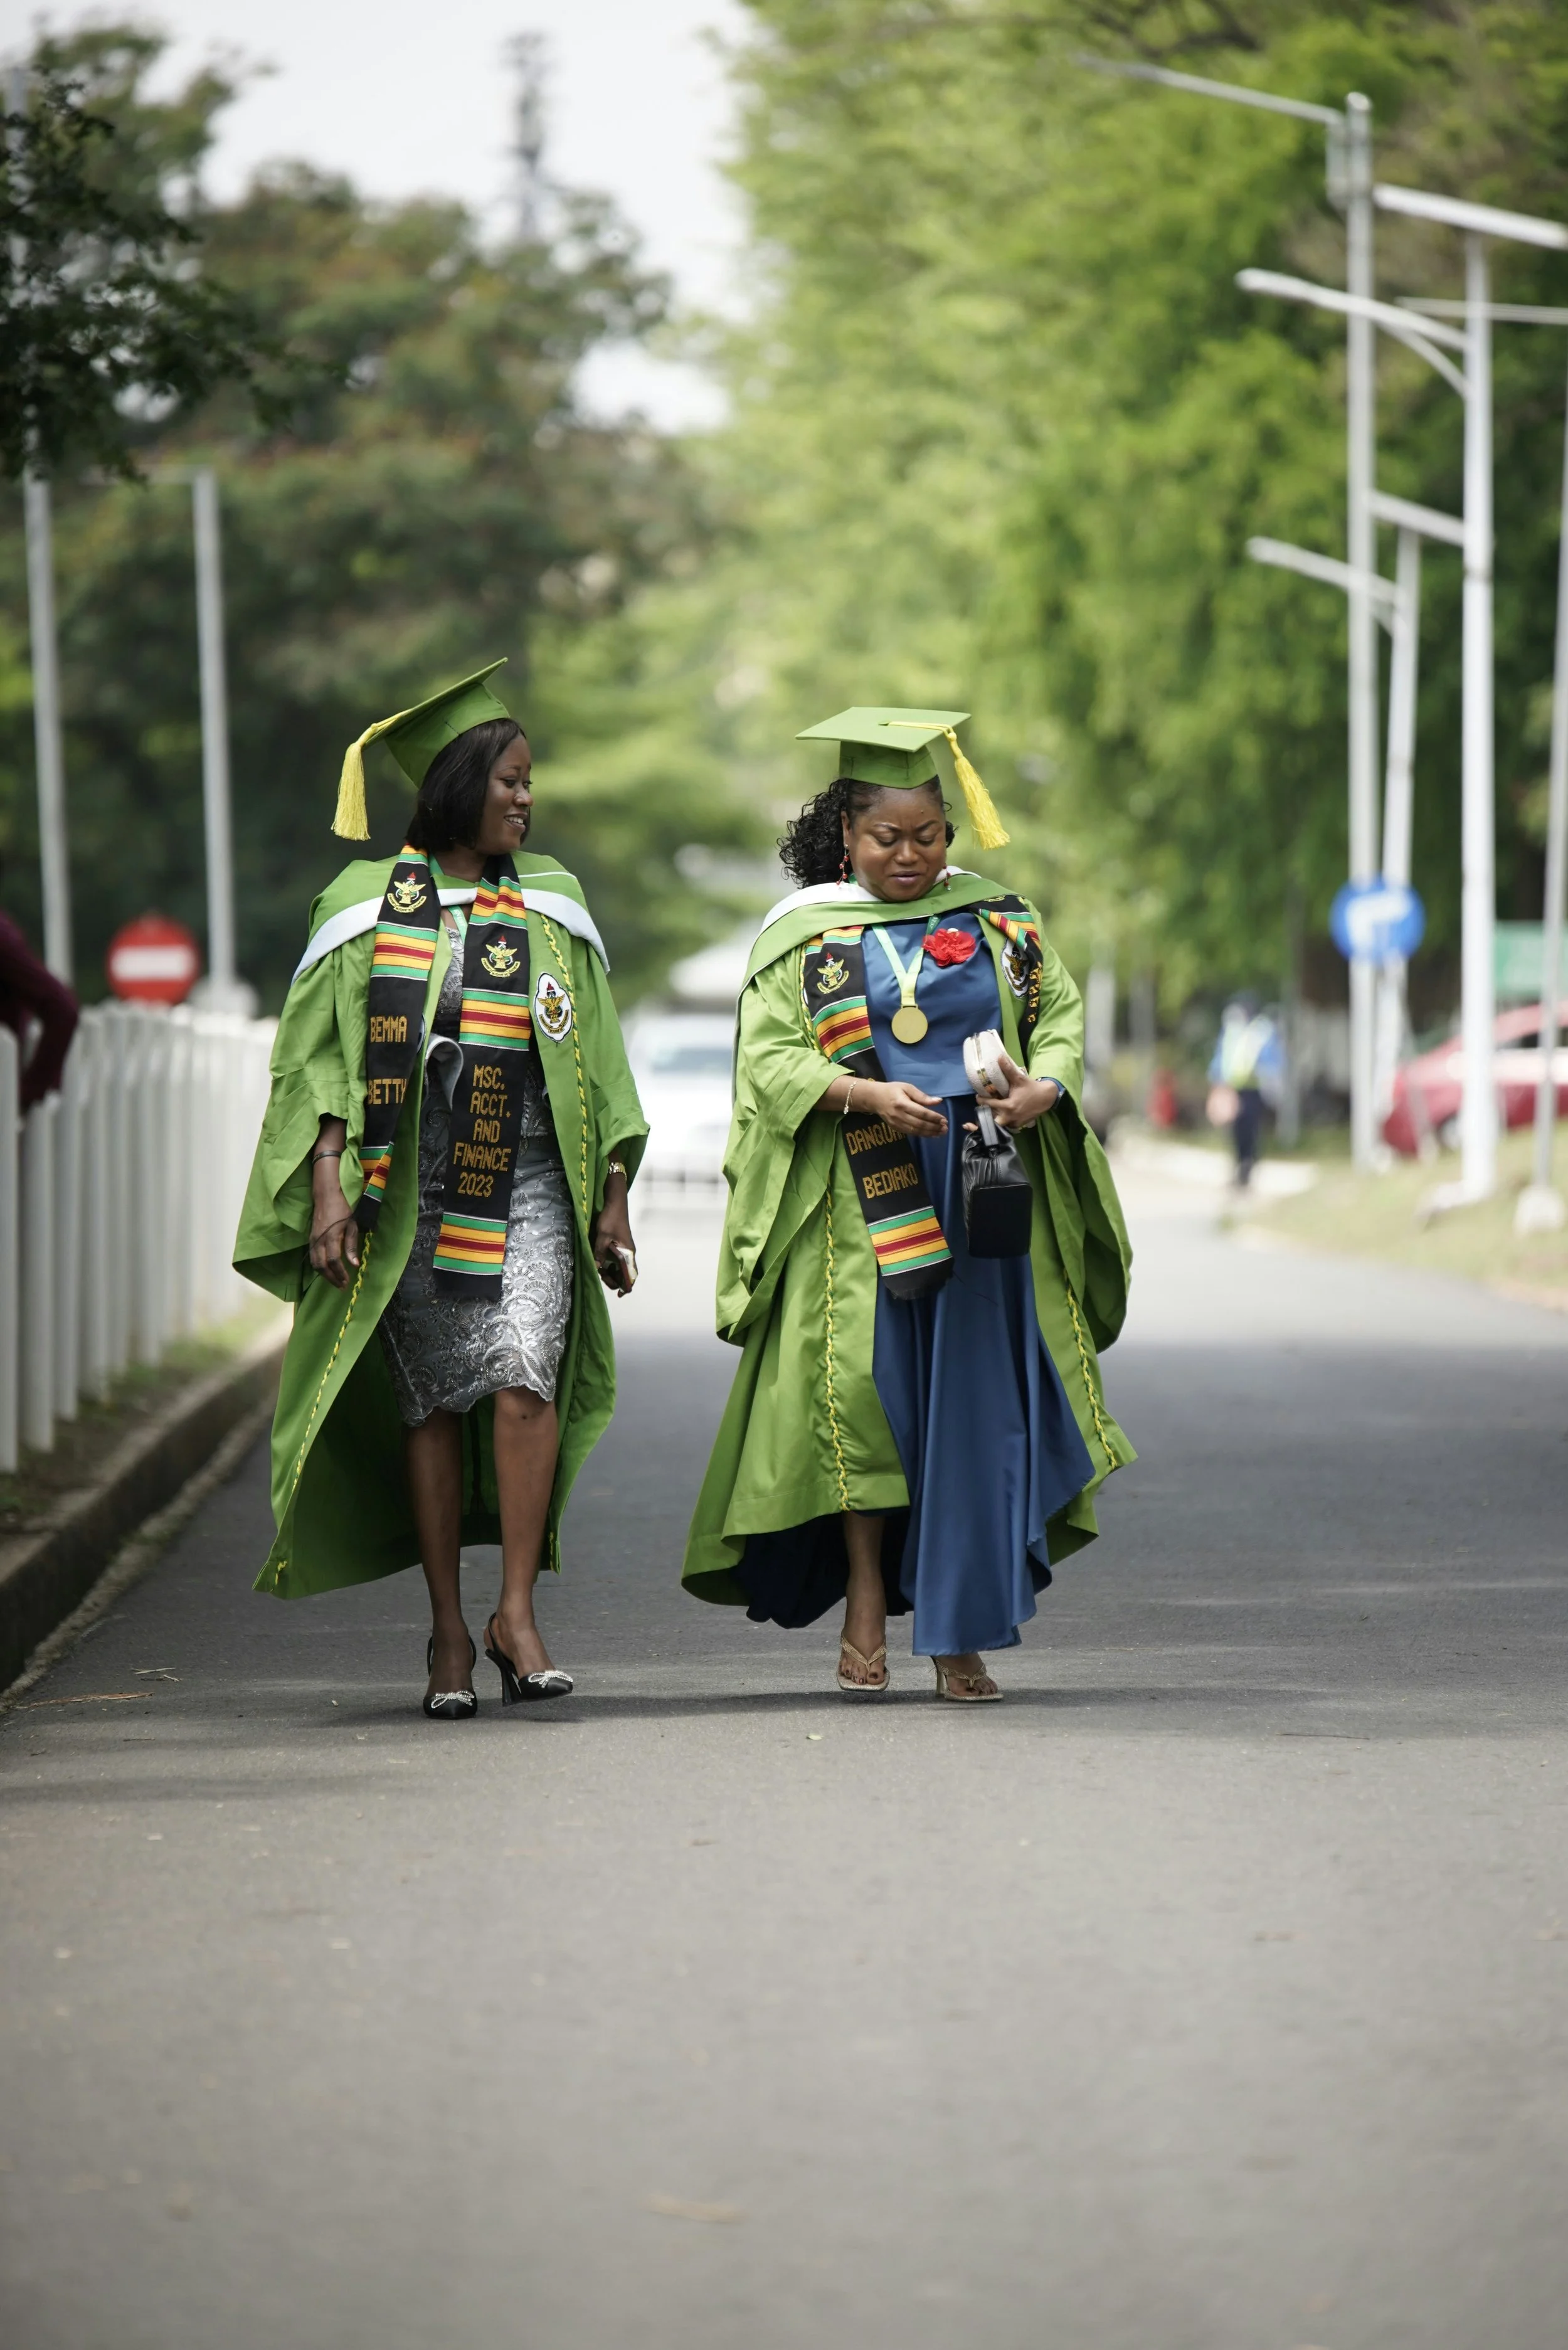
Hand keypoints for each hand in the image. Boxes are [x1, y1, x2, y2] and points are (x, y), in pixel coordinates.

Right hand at [309, 1174, 360, 1288]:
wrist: (325, 1196)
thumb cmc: (342, 1209)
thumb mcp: (352, 1225)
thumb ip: (352, 1245)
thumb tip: (354, 1264)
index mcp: (331, 1236)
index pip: (333, 1260)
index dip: (340, 1273)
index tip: (347, 1281)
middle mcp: (319, 1240)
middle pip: (322, 1266)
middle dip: (332, 1278)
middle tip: (341, 1286)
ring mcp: (313, 1240)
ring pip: (314, 1263)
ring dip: (324, 1275)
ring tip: (335, 1281)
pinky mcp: (310, 1239)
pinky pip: (312, 1258)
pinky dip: (319, 1267)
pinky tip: (327, 1271)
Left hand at [591, 1169, 635, 1294]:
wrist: (614, 1203)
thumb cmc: (611, 1219)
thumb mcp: (602, 1236)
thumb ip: (599, 1253)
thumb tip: (596, 1267)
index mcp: (628, 1253)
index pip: (631, 1275)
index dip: (627, 1286)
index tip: (619, 1295)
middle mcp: (628, 1253)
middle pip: (624, 1273)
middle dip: (613, 1279)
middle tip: (600, 1278)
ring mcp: (624, 1249)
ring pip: (618, 1266)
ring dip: (609, 1271)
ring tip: (598, 1270)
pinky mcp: (618, 1244)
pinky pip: (615, 1259)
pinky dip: (608, 1263)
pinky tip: (599, 1263)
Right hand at [862, 1080, 947, 1137]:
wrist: (874, 1098)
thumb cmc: (892, 1090)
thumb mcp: (907, 1087)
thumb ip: (922, 1096)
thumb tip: (938, 1101)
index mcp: (902, 1103)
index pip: (921, 1113)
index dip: (934, 1117)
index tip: (944, 1119)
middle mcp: (899, 1115)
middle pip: (920, 1124)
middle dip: (934, 1127)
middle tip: (945, 1128)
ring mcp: (896, 1123)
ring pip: (916, 1131)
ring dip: (930, 1133)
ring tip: (941, 1132)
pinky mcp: (896, 1128)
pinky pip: (911, 1133)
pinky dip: (922, 1134)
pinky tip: (931, 1134)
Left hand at [984, 1053, 1061, 1132]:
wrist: (1046, 1098)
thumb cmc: (1032, 1088)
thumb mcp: (1019, 1078)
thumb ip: (1008, 1069)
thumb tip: (999, 1057)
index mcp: (1008, 1106)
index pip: (989, 1104)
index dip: (982, 1100)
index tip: (978, 1096)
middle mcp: (1010, 1117)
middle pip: (991, 1118)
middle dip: (986, 1112)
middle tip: (985, 1104)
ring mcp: (1014, 1123)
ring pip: (998, 1123)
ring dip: (994, 1116)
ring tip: (991, 1108)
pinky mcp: (1018, 1125)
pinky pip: (1006, 1125)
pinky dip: (1002, 1120)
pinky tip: (1002, 1113)